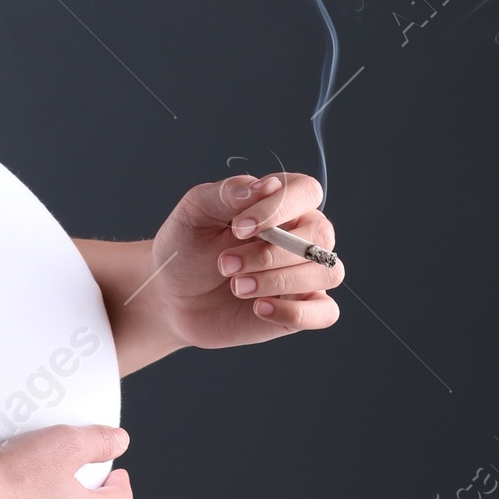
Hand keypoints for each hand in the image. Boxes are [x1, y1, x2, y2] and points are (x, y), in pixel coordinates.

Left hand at [144, 171, 342, 349]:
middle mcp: (300, 235)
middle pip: (320, 236)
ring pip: (327, 273)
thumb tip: (269, 186)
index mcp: (280, 202)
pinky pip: (326, 312)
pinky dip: (296, 312)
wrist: (170, 295)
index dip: (279, 207)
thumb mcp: (196, 211)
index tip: (238, 227)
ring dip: (279, 281)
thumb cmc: (187, 246)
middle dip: (271, 253)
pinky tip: (260, 309)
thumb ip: (230, 193)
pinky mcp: (300, 309)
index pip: (307, 191)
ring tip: (237, 286)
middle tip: (225, 264)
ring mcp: (304, 274)